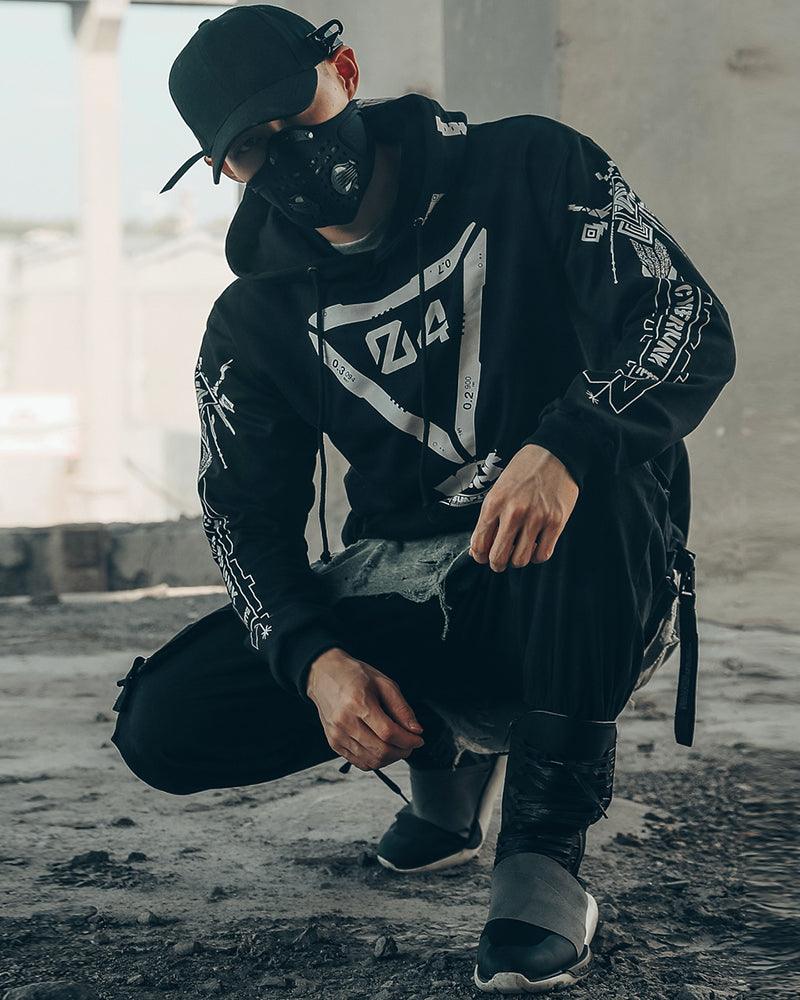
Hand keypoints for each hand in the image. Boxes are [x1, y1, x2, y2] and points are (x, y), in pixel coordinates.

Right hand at [306, 648, 424, 770]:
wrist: (324, 675)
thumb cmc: (353, 675)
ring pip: (371, 761)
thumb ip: (401, 708)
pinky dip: (375, 761)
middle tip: (410, 744)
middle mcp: (345, 722)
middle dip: (402, 752)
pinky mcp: (333, 743)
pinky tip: (382, 749)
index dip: (408, 740)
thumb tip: (415, 729)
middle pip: (381, 751)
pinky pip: (359, 763)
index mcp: (358, 703)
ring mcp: (337, 735)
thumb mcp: (383, 683)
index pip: (388, 733)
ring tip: (397, 747)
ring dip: (390, 758)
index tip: (418, 739)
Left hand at [469, 443, 578, 571]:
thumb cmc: (524, 471)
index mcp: (494, 503)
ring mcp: (536, 518)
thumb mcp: (498, 489)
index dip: (480, 556)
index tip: (483, 557)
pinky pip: (543, 554)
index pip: (480, 543)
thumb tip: (479, 548)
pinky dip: (536, 556)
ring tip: (518, 552)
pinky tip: (535, 546)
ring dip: (517, 560)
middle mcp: (513, 512)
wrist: (554, 453)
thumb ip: (489, 518)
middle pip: (498, 556)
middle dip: (496, 564)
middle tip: (500, 562)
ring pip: (520, 560)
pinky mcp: (556, 522)